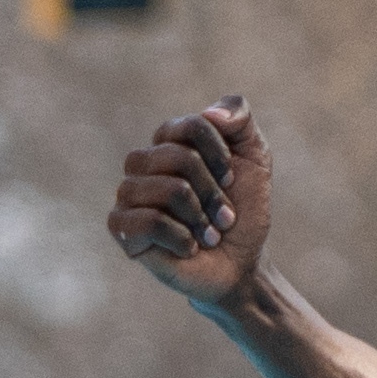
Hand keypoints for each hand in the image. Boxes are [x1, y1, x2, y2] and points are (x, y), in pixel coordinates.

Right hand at [109, 98, 272, 308]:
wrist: (240, 264)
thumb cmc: (243, 211)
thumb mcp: (254, 157)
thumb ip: (239, 115)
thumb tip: (211, 113)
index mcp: (169, 141)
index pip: (193, 125)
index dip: (221, 156)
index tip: (232, 180)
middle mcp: (143, 164)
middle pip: (179, 157)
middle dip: (213, 191)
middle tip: (224, 215)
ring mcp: (129, 195)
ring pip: (167, 190)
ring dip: (200, 217)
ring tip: (208, 234)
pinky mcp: (122, 229)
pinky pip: (148, 221)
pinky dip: (180, 238)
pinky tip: (188, 248)